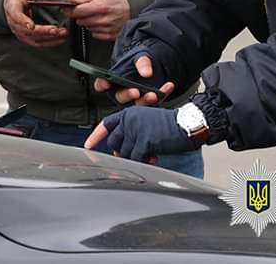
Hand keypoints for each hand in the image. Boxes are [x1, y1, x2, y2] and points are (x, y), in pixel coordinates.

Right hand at [3, 0, 67, 47]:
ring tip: (62, 34)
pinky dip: (50, 42)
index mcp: (12, 10)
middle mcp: (15, 24)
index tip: (31, 26)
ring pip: (34, 39)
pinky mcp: (27, 38)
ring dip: (49, 38)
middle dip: (43, 31)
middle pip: (28, 31)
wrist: (12, 5)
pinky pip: (38, 43)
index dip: (24, 22)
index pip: (17, 17)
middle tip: (55, 30)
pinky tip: (59, 39)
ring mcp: (20, 32)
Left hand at [66, 0, 129, 40]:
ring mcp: (107, 29)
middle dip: (81, 15)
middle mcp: (104, 19)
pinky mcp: (110, 36)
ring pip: (87, 28)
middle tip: (87, 9)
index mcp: (101, 7)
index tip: (67, 8)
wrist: (136, 7)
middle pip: (81, 20)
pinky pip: (95, 34)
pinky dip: (95, 29)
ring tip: (97, 15)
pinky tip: (101, 22)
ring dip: (88, 22)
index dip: (70, 9)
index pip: (78, 11)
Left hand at [84, 106, 199, 162]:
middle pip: (114, 143)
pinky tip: (154, 158)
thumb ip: (132, 132)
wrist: (186, 124)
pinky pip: (136, 159)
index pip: (107, 124)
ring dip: (136, 158)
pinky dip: (145, 162)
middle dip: (122, 153)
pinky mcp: (144, 141)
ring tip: (150, 156)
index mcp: (129, 113)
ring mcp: (135, 130)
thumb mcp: (146, 123)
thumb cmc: (170, 125)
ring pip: (125, 153)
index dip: (96, 136)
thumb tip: (121, 151)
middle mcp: (129, 120)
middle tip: (136, 156)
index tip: (88, 146)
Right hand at [93, 45, 173, 105]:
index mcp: (113, 81)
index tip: (106, 83)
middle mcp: (122, 92)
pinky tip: (168, 87)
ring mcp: (135, 99)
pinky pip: (155, 101)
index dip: (102, 84)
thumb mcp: (140, 56)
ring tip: (154, 94)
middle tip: (135, 92)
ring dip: (146, 100)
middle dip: (128, 95)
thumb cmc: (140, 62)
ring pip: (137, 104)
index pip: (102, 84)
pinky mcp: (148, 101)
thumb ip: (142, 63)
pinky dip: (163, 94)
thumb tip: (146, 72)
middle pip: (121, 97)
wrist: (155, 65)